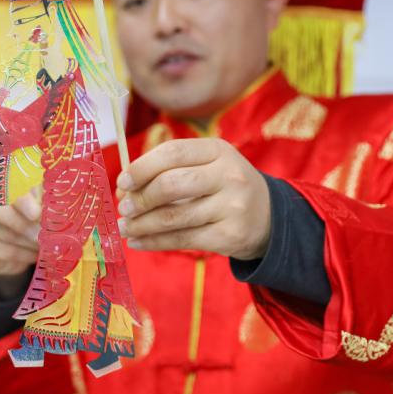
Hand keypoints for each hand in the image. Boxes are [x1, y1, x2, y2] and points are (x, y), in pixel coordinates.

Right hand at [0, 166, 39, 298]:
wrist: (11, 242)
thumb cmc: (28, 210)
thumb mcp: (38, 197)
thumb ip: (43, 196)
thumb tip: (56, 206)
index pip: (1, 178)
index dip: (19, 196)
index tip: (36, 212)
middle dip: (16, 220)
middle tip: (39, 233)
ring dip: (24, 241)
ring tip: (43, 244)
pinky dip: (20, 255)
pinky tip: (32, 253)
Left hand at [115, 138, 270, 260]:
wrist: (269, 218)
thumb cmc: (224, 187)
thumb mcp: (208, 165)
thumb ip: (170, 169)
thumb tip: (125, 188)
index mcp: (218, 150)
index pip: (172, 152)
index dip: (142, 167)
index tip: (122, 182)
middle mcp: (228, 176)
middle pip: (171, 185)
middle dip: (141, 198)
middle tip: (124, 208)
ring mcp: (231, 206)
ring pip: (174, 217)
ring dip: (141, 224)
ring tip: (124, 227)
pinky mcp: (229, 236)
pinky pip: (182, 240)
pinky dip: (153, 242)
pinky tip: (137, 242)